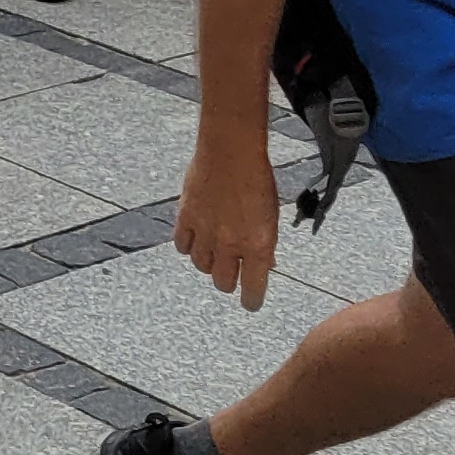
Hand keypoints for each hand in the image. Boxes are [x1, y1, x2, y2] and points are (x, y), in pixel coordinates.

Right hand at [176, 120, 282, 308]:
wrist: (230, 151)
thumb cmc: (258, 179)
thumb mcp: (272, 216)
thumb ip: (265, 243)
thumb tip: (264, 263)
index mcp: (257, 246)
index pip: (252, 290)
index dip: (251, 301)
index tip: (251, 303)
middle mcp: (230, 245)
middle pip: (223, 283)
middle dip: (229, 281)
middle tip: (232, 273)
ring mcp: (205, 233)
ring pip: (201, 266)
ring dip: (209, 263)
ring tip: (214, 252)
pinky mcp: (185, 219)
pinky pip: (182, 247)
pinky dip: (189, 247)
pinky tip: (196, 238)